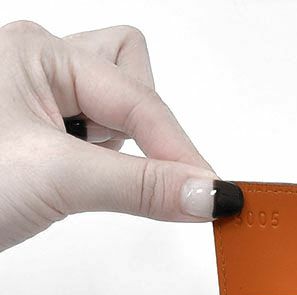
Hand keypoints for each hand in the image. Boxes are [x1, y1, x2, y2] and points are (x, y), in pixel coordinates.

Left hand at [0, 20, 241, 251]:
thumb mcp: (58, 179)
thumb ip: (142, 186)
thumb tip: (210, 193)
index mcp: (40, 51)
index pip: (140, 98)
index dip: (178, 150)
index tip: (213, 197)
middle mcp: (41, 66)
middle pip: (136, 80)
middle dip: (145, 129)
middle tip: (120, 172)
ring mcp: (38, 101)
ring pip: (120, 111)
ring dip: (123, 150)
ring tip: (80, 180)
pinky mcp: (41, 140)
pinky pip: (102, 142)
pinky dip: (107, 167)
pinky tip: (74, 187)